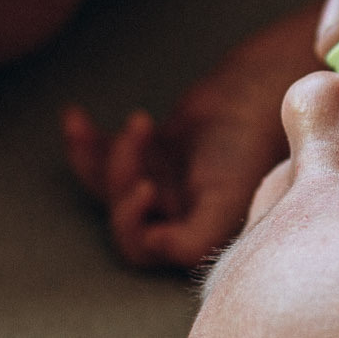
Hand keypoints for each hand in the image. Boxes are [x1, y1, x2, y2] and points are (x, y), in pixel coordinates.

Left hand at [62, 6, 318, 268]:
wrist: (266, 90)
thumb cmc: (249, 147)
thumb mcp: (225, 199)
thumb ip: (194, 239)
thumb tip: (151, 247)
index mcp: (193, 234)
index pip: (142, 246)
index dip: (130, 221)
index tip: (146, 185)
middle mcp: (175, 215)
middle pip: (121, 214)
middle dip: (117, 178)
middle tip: (136, 137)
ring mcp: (161, 182)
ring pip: (107, 184)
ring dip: (93, 157)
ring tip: (95, 123)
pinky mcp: (152, 153)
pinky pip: (105, 153)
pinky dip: (85, 138)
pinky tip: (72, 116)